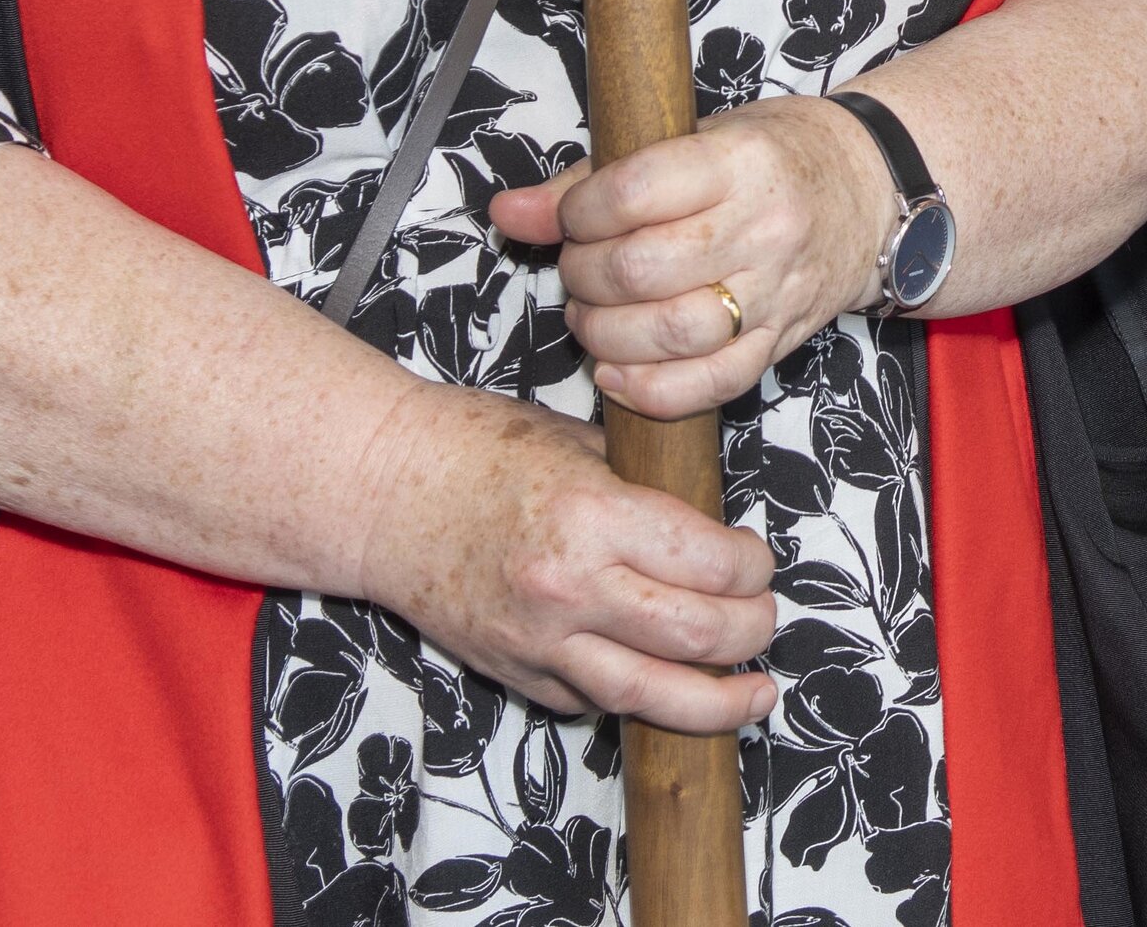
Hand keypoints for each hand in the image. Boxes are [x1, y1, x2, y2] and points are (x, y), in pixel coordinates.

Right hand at [355, 383, 777, 728]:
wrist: (380, 494)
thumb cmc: (473, 449)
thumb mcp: (576, 444)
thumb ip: (642, 489)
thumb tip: (710, 525)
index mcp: (595, 515)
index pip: (711, 563)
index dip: (753, 568)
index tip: (757, 561)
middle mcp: (571, 588)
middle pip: (699, 636)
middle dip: (753, 631)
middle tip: (765, 618)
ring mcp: (541, 641)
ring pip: (655, 696)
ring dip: (718, 701)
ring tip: (754, 696)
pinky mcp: (519, 674)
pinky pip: (599, 702)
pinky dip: (643, 697)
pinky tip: (669, 683)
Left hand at [489, 94, 902, 423]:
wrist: (870, 191)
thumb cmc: (776, 156)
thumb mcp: (696, 138)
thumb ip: (598, 180)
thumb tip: (512, 212)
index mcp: (741, 162)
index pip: (634, 194)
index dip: (578, 212)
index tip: (571, 216)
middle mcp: (764, 229)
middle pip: (641, 271)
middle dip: (584, 276)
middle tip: (579, 267)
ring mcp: (776, 292)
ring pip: (670, 334)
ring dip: (605, 335)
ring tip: (593, 315)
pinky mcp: (780, 342)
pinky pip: (711, 385)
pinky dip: (651, 392)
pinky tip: (618, 373)